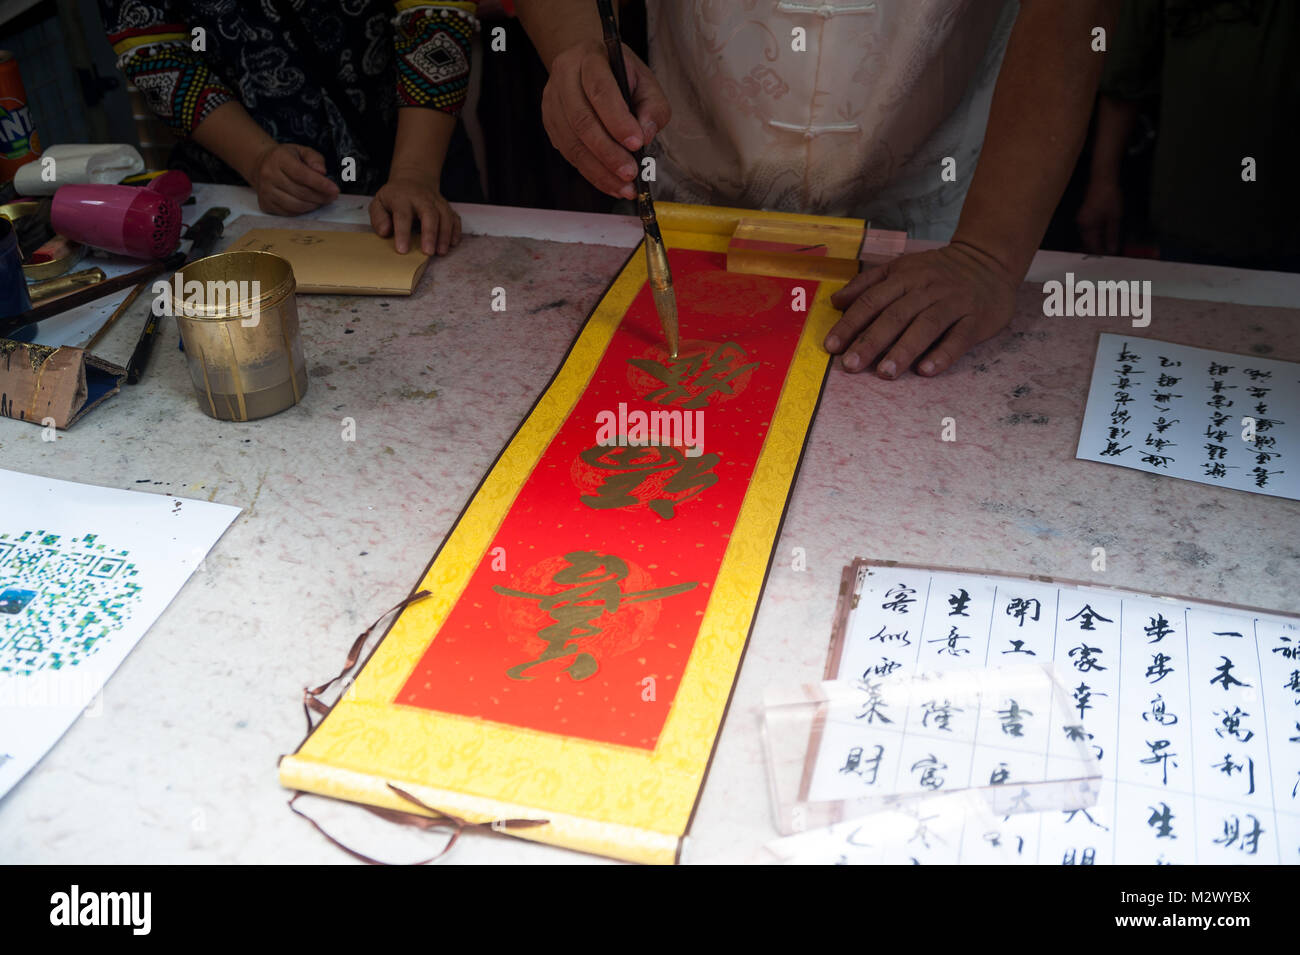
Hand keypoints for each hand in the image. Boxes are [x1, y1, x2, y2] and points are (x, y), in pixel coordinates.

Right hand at [250, 144, 339, 215]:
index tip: (335, 190)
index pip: (302, 175)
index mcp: (278, 159)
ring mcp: (265, 191)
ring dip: (314, 205)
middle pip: (301, 192)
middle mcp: (269, 175)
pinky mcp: (265, 204)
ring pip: (296, 205)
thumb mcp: (301, 151)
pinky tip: (309, 203)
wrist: (260, 165)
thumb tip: (322, 171)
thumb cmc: (286, 158)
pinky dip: (303, 210)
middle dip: (321, 197)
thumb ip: (314, 158)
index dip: (321, 184)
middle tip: (332, 196)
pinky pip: (289, 212)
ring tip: (322, 200)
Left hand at [369, 175, 460, 254]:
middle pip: (429, 213)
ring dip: (445, 235)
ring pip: (445, 216)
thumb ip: (379, 218)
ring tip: (441, 252)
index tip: (402, 250)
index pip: (403, 215)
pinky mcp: (447, 207)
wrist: (413, 180)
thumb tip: (385, 231)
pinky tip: (453, 243)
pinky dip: (456, 230)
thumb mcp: (379, 203)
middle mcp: (422, 198)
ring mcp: (437, 202)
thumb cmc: (395, 197)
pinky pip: (455, 217)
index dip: (403, 233)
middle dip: (430, 233)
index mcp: (402, 198)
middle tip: (428, 252)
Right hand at [540, 40, 670, 198]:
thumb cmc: (622, 75)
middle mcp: (564, 77)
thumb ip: (653, 107)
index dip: (618, 120)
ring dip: (600, 170)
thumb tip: (646, 136)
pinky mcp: (550, 124)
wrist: (590, 66)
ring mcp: (552, 102)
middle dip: (608, 152)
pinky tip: (612, 185)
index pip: (600, 89)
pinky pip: (570, 155)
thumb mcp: (646, 82)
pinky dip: (593, 174)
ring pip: (572, 142)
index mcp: (590, 58)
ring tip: (625, 187)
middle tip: (631, 173)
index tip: (637, 144)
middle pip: (582, 120)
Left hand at [824, 242, 1017, 378]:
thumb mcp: (900, 267)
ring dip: (903, 351)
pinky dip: (943, 354)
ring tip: (884, 373)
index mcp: (904, 277)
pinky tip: (926, 371)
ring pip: (925, 326)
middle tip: (851, 365)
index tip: (831, 346)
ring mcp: (952, 303)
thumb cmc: (937, 271)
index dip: (850, 324)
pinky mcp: (976, 319)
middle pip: (895, 315)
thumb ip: (867, 284)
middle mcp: (927, 289)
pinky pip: (959, 338)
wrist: (989, 259)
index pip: (872, 301)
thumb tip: (835, 302)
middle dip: (870, 342)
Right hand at [1075, 176, 1123, 254]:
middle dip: (1098, 249)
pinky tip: (1104, 235)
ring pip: (1088, 236)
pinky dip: (1096, 234)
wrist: (1103, 179)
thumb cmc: (1109, 197)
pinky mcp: (1084, 215)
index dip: (1101, 253)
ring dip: (1097, 241)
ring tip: (1108, 246)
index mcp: (1087, 227)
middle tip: (1110, 254)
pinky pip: (1089, 229)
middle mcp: (1081, 225)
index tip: (1110, 258)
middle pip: (1088, 243)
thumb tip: (1111, 250)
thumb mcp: (1114, 218)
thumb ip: (1112, 235)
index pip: (1093, 246)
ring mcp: (1081, 220)